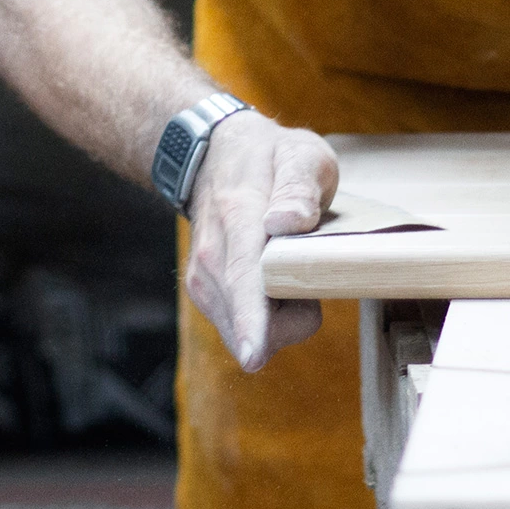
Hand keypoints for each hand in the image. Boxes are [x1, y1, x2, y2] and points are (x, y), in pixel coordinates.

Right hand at [185, 109, 338, 369]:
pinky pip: (245, 329)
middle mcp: (212, 257)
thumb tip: (290, 222)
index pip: (244, 275)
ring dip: (282, 315)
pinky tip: (272, 278)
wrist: (215, 156)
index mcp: (239, 218)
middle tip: (305, 263)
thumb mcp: (299, 154)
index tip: (255, 354)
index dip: (252, 318)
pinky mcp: (205, 294)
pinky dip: (267, 315)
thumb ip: (299, 186)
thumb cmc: (268, 158)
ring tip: (286, 264)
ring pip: (251, 333)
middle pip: (254, 321)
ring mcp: (203, 279)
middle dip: (294, 314)